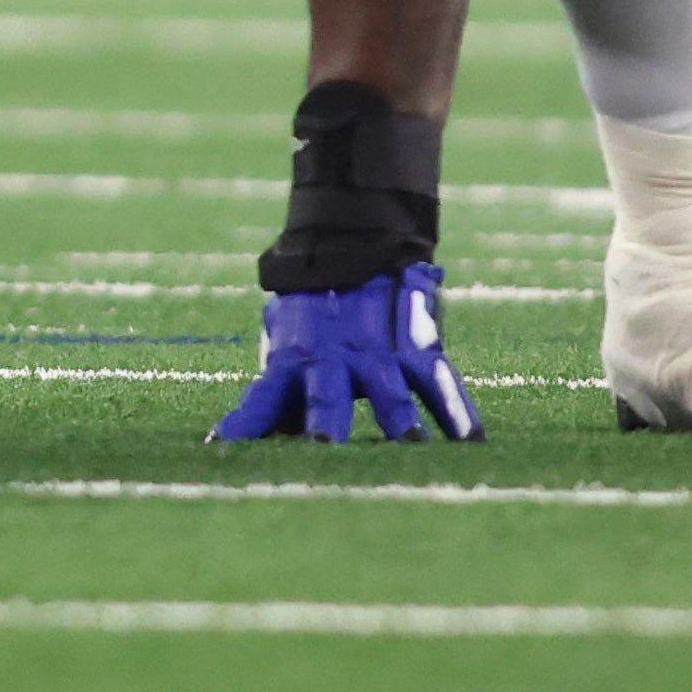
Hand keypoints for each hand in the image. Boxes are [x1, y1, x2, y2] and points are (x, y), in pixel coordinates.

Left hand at [211, 267, 478, 444]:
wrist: (354, 243)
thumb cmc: (310, 310)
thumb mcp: (284, 339)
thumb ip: (277, 385)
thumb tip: (241, 436)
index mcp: (293, 360)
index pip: (261, 398)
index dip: (243, 423)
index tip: (219, 447)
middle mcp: (333, 360)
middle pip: (326, 397)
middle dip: (325, 423)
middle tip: (324, 447)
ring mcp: (378, 355)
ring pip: (389, 391)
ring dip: (399, 421)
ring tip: (411, 446)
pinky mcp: (417, 349)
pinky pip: (439, 382)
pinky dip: (457, 412)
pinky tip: (471, 441)